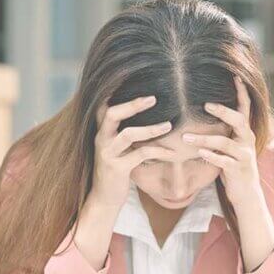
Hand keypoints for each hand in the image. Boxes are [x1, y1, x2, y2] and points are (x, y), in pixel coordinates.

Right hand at [88, 95, 171, 209]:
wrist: (104, 199)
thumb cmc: (116, 169)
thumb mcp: (118, 147)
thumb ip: (126, 130)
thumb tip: (146, 112)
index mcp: (102, 130)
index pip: (105, 105)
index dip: (114, 89)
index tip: (128, 74)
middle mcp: (101, 139)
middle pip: (112, 113)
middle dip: (133, 104)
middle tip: (154, 98)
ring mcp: (108, 154)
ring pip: (128, 134)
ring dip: (150, 129)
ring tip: (169, 125)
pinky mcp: (117, 168)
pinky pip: (141, 155)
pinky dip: (158, 151)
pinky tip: (172, 153)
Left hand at [182, 75, 262, 209]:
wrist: (247, 193)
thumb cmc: (234, 165)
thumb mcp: (231, 145)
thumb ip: (224, 130)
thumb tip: (207, 110)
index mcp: (245, 132)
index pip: (245, 108)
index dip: (241, 92)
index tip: (235, 76)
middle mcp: (247, 141)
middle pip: (238, 121)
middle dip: (223, 111)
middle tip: (205, 104)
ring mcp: (244, 156)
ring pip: (225, 143)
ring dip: (204, 139)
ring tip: (186, 137)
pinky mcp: (238, 170)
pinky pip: (224, 161)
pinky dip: (211, 156)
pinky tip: (199, 153)